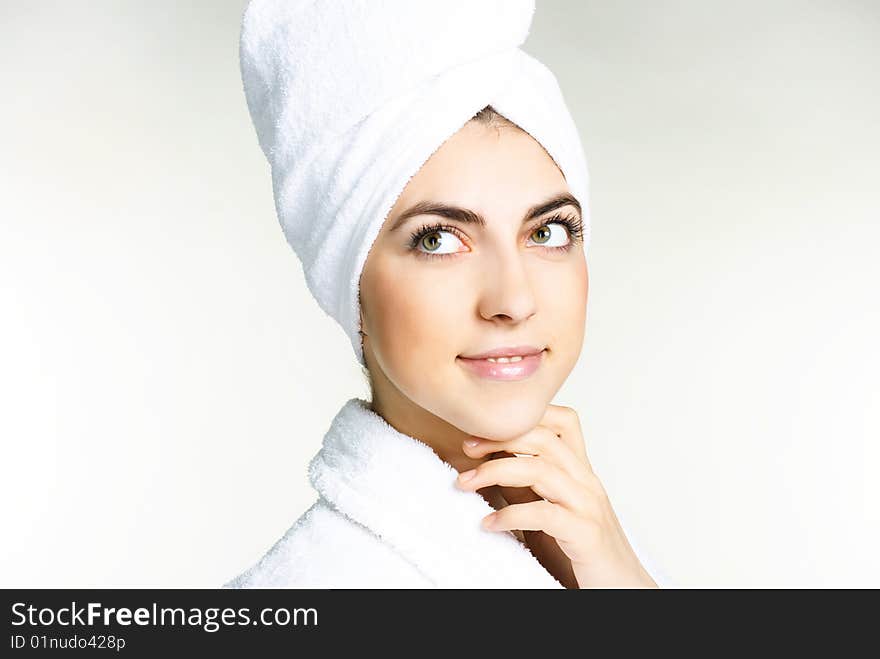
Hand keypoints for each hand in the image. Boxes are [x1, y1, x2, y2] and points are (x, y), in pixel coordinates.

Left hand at [455, 404, 657, 587]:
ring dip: (495, 472)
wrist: (624, 590)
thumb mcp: (550, 512)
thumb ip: (526, 487)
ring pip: (540, 469)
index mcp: (580, 473)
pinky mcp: (586, 535)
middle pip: (544, 438)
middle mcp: (587, 482)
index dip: (524, 416)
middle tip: (467, 448)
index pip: (562, 422)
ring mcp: (589, 506)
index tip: (483, 430)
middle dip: (500, 438)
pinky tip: (489, 524)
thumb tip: (487, 466)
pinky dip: (510, 515)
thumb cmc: (583, 552)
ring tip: (465, 483)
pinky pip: (543, 514)